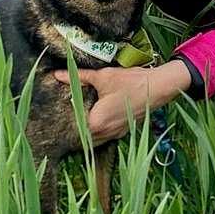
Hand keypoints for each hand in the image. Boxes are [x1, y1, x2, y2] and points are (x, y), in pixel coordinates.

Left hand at [53, 60, 192, 145]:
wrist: (158, 87)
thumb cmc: (131, 82)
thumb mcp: (102, 77)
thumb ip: (78, 77)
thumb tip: (57, 75)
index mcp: (95, 123)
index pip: (72, 127)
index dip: (63, 120)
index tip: (56, 112)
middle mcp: (104, 133)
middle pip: (81, 136)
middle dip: (73, 126)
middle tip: (65, 113)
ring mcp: (115, 134)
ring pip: (93, 138)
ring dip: (86, 130)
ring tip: (79, 115)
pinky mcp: (122, 131)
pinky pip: (104, 135)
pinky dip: (98, 129)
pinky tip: (96, 116)